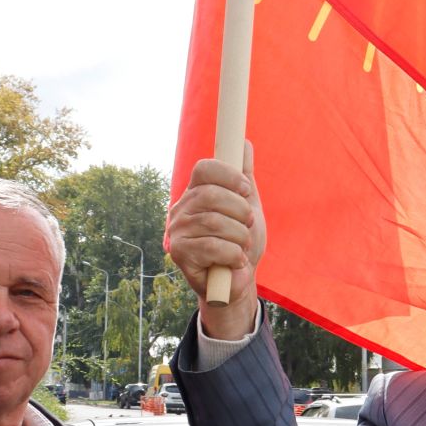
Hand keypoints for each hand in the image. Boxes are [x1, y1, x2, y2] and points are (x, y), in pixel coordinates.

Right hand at [165, 141, 266, 338]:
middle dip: (240, 211)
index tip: (246, 189)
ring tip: (242, 246)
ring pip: (215, 222)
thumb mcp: (247, 207)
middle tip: (248, 225)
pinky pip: (212, 246)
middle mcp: (182, 208)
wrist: (237, 281)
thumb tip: (244, 144)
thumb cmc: (240, 242)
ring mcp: (177, 230)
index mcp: (197, 192)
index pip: (204, 168)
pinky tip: (235, 260)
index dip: (228, 175)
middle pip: (211, 195)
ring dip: (240, 236)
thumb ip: (244, 177)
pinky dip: (233, 254)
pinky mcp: (179, 253)